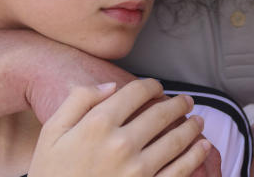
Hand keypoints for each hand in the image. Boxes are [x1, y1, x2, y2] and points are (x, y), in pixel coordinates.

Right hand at [28, 78, 211, 176]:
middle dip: (178, 104)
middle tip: (186, 101)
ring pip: (176, 140)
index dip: (152, 85)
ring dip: (192, 127)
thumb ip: (78, 100)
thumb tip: (110, 86)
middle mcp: (121, 144)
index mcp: (98, 124)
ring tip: (198, 121)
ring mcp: (137, 170)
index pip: (137, 92)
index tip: (157, 87)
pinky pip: (179, 170)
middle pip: (161, 113)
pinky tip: (203, 147)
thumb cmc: (50, 173)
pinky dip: (195, 156)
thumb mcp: (52, 131)